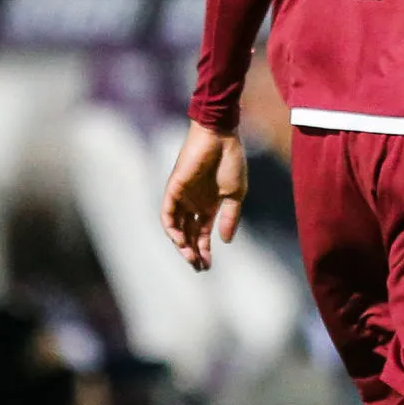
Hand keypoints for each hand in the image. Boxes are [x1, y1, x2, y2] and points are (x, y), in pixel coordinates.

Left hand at [160, 121, 247, 271]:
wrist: (220, 136)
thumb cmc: (231, 161)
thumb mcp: (235, 194)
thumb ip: (229, 217)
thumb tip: (225, 241)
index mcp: (209, 205)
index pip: (202, 233)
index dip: (204, 250)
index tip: (208, 266)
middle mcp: (193, 204)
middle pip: (189, 234)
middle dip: (192, 252)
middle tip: (199, 268)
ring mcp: (182, 197)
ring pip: (177, 227)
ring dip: (182, 244)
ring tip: (191, 258)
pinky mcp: (173, 189)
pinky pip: (168, 214)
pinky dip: (172, 228)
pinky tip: (180, 241)